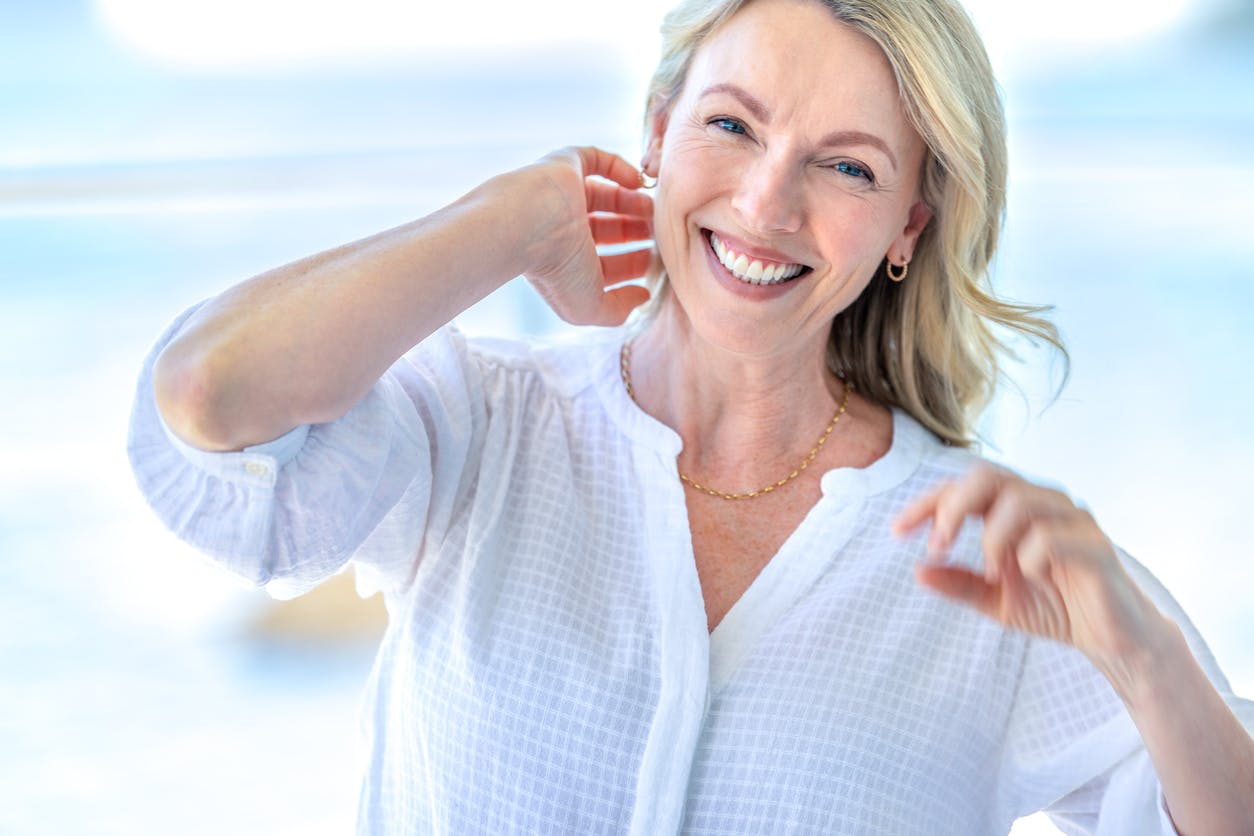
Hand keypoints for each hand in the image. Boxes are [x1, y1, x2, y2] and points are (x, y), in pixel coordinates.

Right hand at [517, 146, 654, 326]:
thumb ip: (619, 309)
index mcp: (564, 262)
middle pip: (606, 228)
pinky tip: (638, 181)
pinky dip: (619, 168)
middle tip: (656, 232)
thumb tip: (642, 295)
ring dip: (630, 202)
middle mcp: (561, 228)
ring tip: (652, 208)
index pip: (603, 262)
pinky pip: (594, 159)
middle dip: (632, 231)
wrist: (524, 227)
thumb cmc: (555, 271)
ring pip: (603, 196)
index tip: (651, 261)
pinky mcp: (564, 166)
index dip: (629, 264)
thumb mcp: (590, 307)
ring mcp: (562, 196)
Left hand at [892, 465, 1163, 670]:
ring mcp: (1072, 518)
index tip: (897, 531)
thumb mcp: (995, 600)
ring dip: (992, 539)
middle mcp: (1044, 502)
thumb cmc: (1056, 608)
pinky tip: (1033, 578)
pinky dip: (1029, 558)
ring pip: (1018, 501)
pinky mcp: (1096, 544)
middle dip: (952, 508)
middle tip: (938, 546)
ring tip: (994, 573)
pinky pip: (1051, 536)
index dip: (927, 502)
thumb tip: (917, 571)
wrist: (1113, 641)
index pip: (964, 486)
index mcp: (1016, 508)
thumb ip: (959, 584)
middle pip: (987, 475)